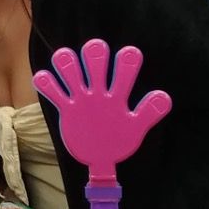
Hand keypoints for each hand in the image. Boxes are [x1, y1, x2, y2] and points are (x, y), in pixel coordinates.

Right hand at [30, 40, 171, 178]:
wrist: (101, 159)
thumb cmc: (120, 141)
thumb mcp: (135, 128)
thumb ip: (148, 112)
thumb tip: (165, 96)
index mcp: (118, 96)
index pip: (123, 74)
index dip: (126, 62)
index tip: (130, 53)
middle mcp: (99, 93)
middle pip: (95, 66)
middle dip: (94, 55)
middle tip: (95, 49)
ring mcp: (81, 100)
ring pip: (72, 75)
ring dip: (68, 65)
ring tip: (65, 60)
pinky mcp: (67, 109)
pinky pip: (54, 93)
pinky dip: (47, 84)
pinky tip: (43, 78)